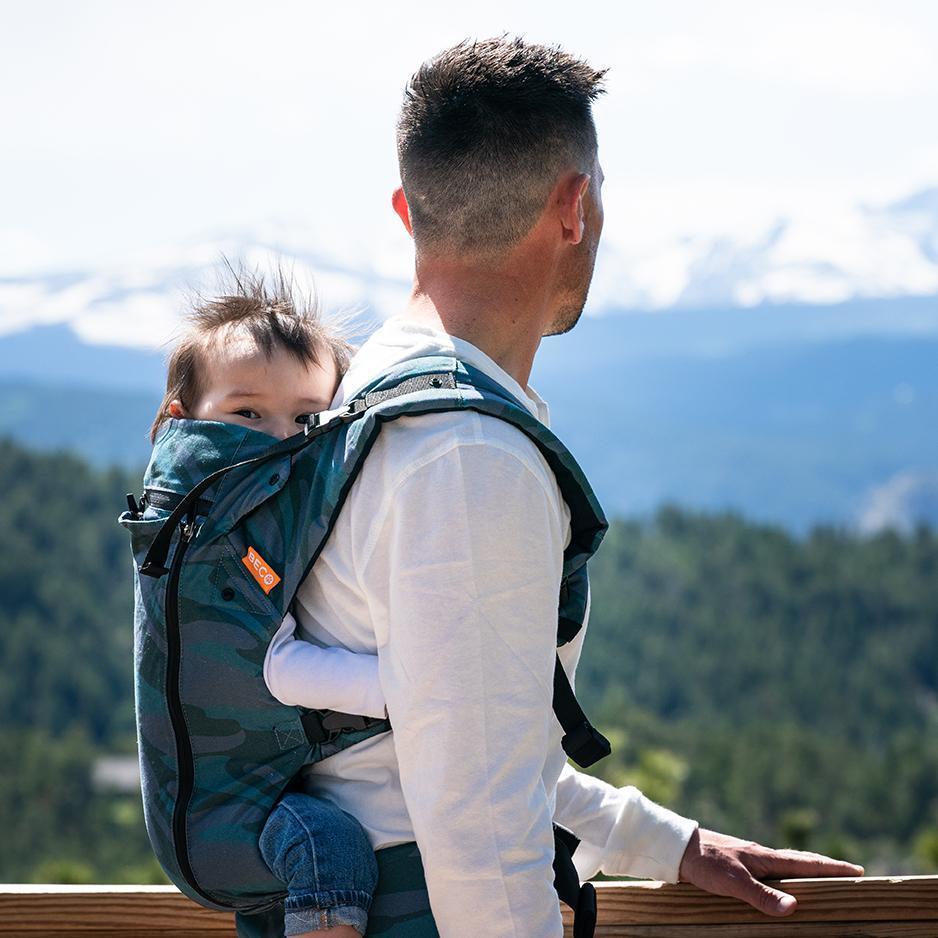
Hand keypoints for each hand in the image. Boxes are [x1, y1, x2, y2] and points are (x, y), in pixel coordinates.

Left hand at [678, 828, 864, 915]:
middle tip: (848, 873)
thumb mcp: (734, 883)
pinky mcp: (737, 866)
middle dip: (825, 868)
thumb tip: (795, 907)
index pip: (805, 863)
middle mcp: (761, 856)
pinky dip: (784, 876)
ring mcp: (749, 860)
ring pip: (785, 866)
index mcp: (765, 857)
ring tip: (822, 877)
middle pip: (800, 862)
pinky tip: (779, 883)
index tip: (857, 870)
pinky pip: (770, 871)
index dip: (831, 868)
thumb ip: (762, 896)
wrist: (676, 848)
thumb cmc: (705, 863)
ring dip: (805, 871)